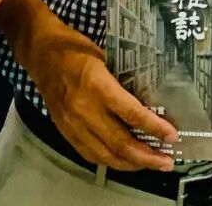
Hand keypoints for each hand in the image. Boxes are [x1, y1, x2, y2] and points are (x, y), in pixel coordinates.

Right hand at [32, 24, 178, 172]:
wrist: (39, 51)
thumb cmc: (74, 47)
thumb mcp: (104, 54)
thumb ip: (122, 77)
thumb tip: (149, 96)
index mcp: (96, 84)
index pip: (131, 113)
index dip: (154, 127)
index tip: (172, 136)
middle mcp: (84, 109)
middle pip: (120, 142)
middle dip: (147, 156)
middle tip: (167, 161)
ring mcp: (72, 123)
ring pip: (105, 155)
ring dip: (131, 164)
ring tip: (151, 164)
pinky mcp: (64, 131)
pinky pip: (89, 154)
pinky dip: (109, 161)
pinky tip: (124, 161)